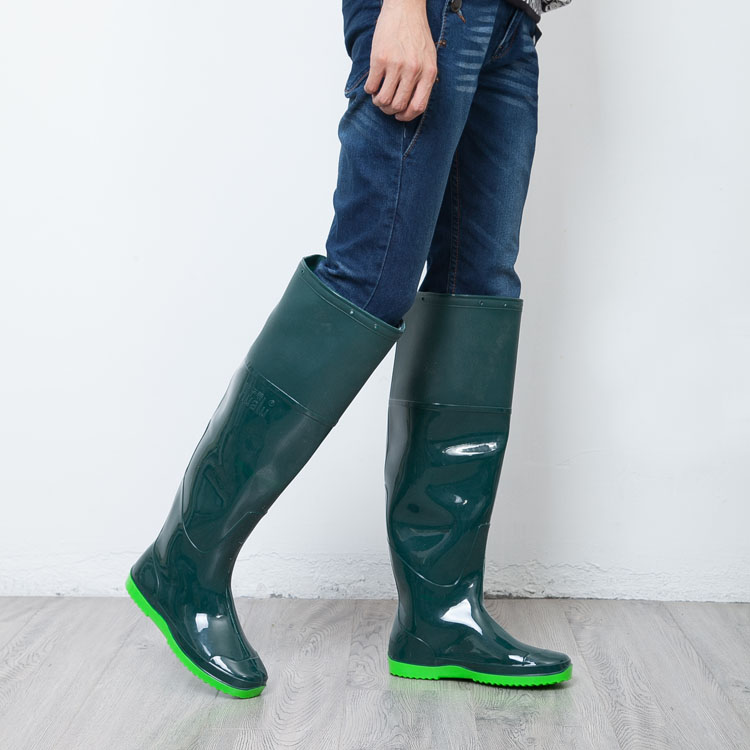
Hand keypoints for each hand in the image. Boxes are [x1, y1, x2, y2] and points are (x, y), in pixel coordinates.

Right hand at [365, 0, 437, 121]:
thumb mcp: (429, 59)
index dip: (407, 116)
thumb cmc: (417, 34)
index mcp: (428, 72)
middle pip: (398, 105)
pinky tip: (373, 83)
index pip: (418, 107)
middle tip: (386, 104)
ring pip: (383, 100)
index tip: (400, 116)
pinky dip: (369, 89)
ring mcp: (396, 64)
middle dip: (389, 110)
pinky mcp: (379, 58)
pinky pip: (371, 86)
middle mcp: (414, 70)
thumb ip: (424, 81)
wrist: (405, 8)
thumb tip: (412, 106)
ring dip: (378, 102)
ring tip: (378, 94)